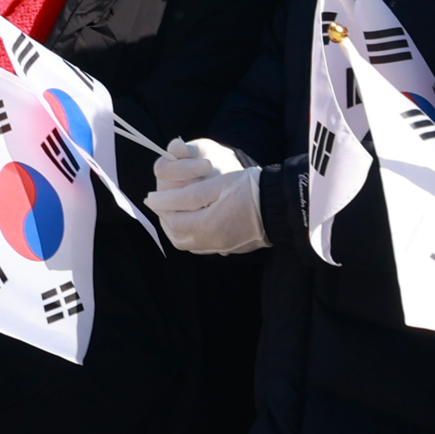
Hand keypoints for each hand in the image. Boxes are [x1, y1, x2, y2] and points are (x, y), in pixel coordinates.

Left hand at [147, 138, 268, 255]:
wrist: (281, 205)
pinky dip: (193, 233)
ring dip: (179, 228)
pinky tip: (196, 220)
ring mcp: (222, 247)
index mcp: (205, 227)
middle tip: (163, 203)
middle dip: (167, 219)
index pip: (172, 220)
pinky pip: (203, 245)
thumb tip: (154, 200)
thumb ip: (183, 195)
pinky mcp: (230, 247)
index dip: (161, 206)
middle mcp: (211, 243)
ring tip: (178, 210)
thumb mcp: (214, 186)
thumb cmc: (249, 189)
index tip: (153, 195)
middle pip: (177, 236)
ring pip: (189, 243)